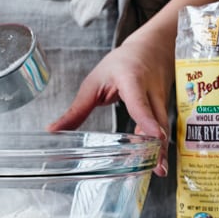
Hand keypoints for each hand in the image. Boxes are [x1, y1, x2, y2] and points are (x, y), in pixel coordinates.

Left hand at [47, 35, 172, 176]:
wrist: (153, 47)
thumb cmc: (122, 63)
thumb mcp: (95, 82)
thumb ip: (77, 109)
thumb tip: (53, 131)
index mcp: (132, 80)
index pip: (139, 102)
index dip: (146, 120)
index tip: (153, 136)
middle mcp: (151, 91)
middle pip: (157, 120)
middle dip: (158, 145)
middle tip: (157, 167)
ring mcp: (162, 99)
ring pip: (163, 127)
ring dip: (162, 149)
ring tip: (158, 170)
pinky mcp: (165, 108)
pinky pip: (163, 127)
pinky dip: (159, 145)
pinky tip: (155, 161)